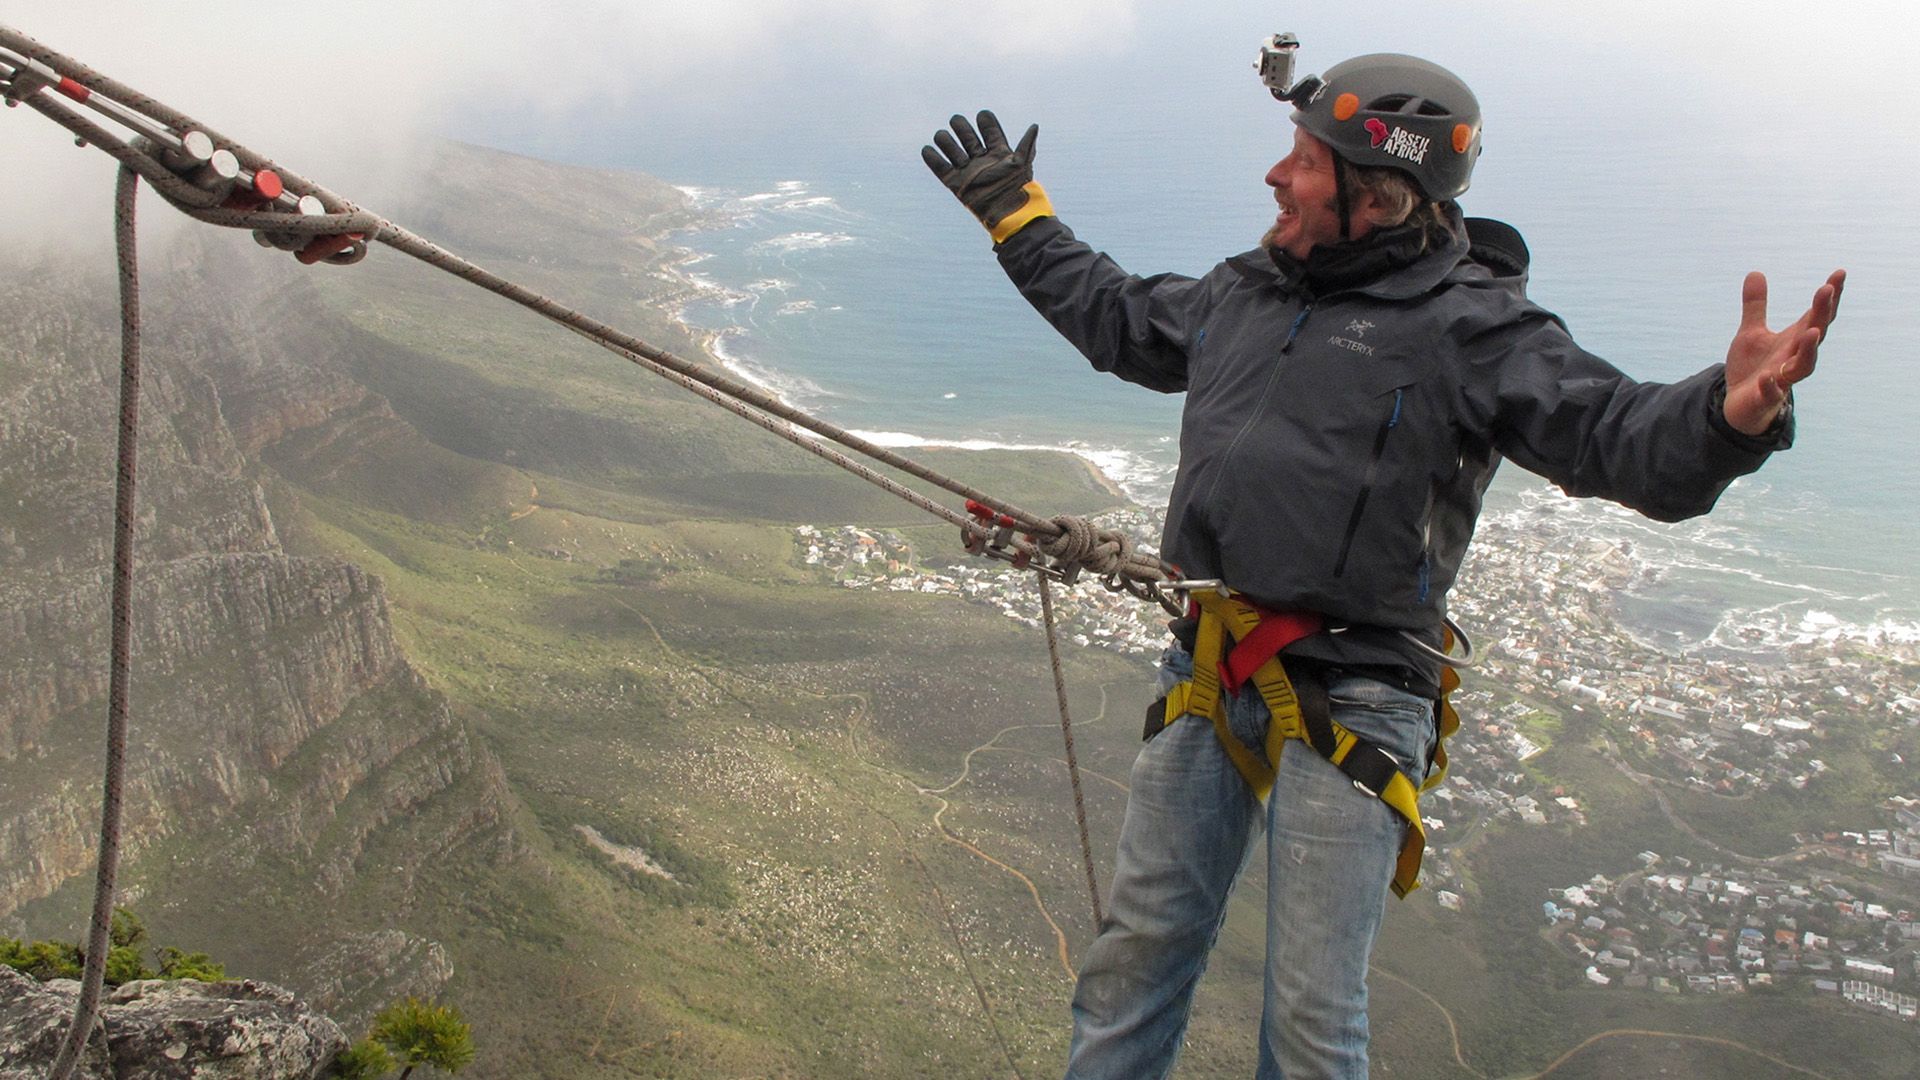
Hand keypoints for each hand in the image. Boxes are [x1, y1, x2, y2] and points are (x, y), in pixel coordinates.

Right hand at [922, 111, 1050, 241]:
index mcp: (997, 151)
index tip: (982, 118)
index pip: (989, 129)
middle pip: (965, 133)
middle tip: (959, 126)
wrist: (1004, 213)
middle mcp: (981, 158)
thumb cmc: (1015, 189)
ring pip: (950, 146)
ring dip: (946, 141)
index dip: (985, 121)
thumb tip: (1035, 126)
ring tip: (947, 142)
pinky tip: (928, 150)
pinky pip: (939, 167)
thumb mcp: (1022, 165)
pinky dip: (931, 158)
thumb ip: (1026, 144)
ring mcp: (966, 169)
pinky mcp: (954, 182)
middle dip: (961, 127)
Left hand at [1723, 268, 1844, 434]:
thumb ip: (1755, 306)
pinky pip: (1771, 392)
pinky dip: (1770, 385)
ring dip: (1809, 349)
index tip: (1840, 272)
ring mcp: (1782, 378)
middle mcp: (1793, 357)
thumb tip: (1755, 272)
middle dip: (1822, 313)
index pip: (1816, 315)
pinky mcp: (1765, 397)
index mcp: (1793, 339)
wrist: (1740, 404)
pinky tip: (1766, 376)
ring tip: (1812, 332)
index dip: (1829, 296)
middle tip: (1826, 289)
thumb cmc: (1752, 367)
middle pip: (1815, 334)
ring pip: (1803, 366)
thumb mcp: (1751, 332)